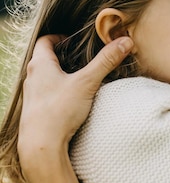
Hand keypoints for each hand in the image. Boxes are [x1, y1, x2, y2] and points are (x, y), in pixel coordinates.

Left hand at [18, 35, 132, 170]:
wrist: (42, 145)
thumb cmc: (58, 111)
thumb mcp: (87, 82)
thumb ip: (106, 61)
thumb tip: (124, 42)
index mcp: (40, 64)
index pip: (46, 41)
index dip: (60, 37)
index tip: (74, 41)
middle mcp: (32, 77)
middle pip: (46, 58)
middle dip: (63, 56)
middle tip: (81, 58)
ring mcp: (32, 95)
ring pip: (46, 77)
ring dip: (60, 75)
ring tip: (79, 79)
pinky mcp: (36, 110)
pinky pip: (47, 94)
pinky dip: (58, 91)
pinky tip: (72, 100)